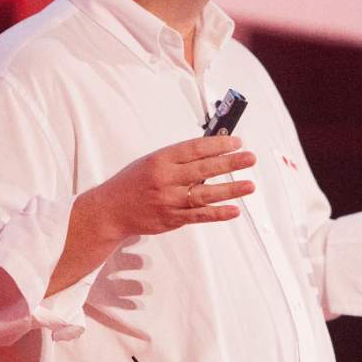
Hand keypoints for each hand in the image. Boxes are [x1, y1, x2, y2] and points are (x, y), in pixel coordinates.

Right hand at [93, 135, 256, 241]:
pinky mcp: (172, 219)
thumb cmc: (133, 182)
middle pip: (204, 170)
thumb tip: (211, 152)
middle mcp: (166, 179)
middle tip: (250, 158)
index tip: (236, 142)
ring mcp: (169, 201)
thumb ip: (178, 159)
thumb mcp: (151, 161)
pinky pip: (200, 216)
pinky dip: (218, 213)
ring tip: (249, 185)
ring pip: (205, 194)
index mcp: (160, 160)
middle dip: (230, 163)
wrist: (111, 210)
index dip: (218, 145)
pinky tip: (234, 209)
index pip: (194, 149)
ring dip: (231, 189)